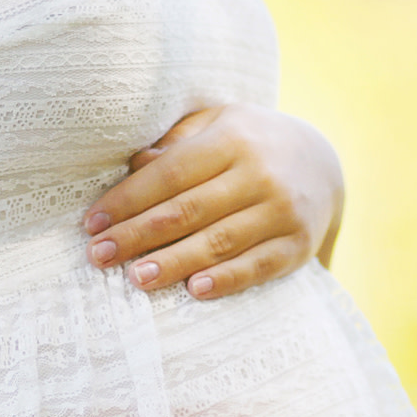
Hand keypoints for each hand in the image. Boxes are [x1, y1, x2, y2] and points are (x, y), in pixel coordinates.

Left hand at [82, 104, 344, 300]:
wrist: (324, 163)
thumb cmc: (250, 144)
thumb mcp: (217, 126)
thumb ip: (177, 143)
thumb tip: (132, 167)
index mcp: (231, 139)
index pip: (169, 173)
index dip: (127, 200)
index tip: (92, 224)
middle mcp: (259, 173)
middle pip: (187, 210)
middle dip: (137, 235)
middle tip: (99, 256)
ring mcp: (282, 211)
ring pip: (219, 241)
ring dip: (173, 263)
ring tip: (136, 279)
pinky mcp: (298, 245)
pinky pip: (256, 266)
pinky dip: (226, 280)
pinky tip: (194, 290)